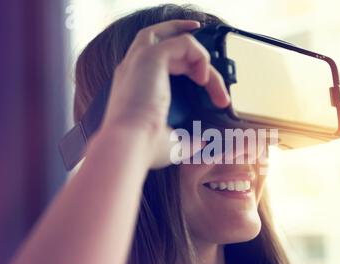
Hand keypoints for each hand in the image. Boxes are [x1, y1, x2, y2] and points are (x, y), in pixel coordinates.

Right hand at [99, 20, 229, 168]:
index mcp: (133, 83)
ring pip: (177, 40)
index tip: (203, 77)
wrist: (128, 146)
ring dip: (201, 57)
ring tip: (211, 82)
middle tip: (206, 52)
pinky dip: (201, 58)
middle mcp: (133, 66)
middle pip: (163, 38)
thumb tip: (204, 142)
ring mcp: (140, 58)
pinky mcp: (151, 57)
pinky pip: (185, 43)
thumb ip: (187, 138)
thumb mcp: (171, 142)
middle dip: (186, 39)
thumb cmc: (143, 148)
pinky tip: (204, 81)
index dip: (181, 58)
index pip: (156, 57)